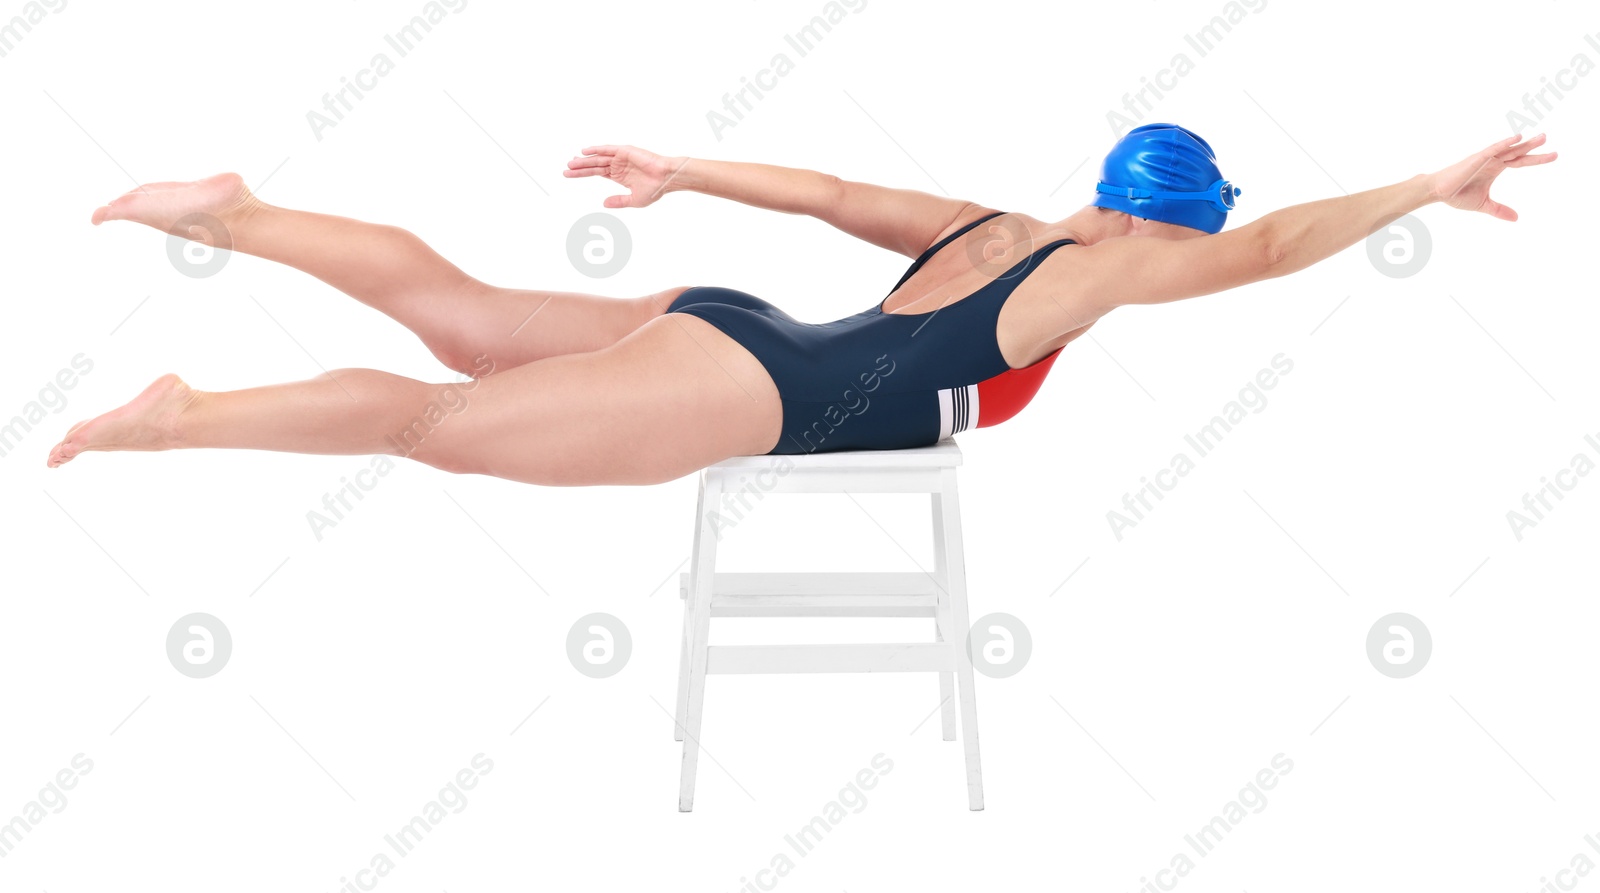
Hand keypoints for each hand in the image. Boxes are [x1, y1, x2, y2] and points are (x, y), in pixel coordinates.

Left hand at [563, 145, 685, 208]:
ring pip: (598, 158)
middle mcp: (618, 165)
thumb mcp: (634, 200)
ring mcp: (621, 158)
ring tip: (571, 162)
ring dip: (585, 160)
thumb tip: (603, 204)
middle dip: (579, 167)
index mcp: (619, 176)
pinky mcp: (626, 151)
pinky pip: (608, 149)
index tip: (569, 175)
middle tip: (566, 168)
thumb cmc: (655, 189)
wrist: (667, 179)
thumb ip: (618, 201)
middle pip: (594, 166)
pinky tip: (585, 151)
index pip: (596, 174)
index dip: (582, 174)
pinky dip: (597, 149)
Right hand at [1428, 133, 1556, 220]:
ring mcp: (1485, 158)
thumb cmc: (1457, 195)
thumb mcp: (1483, 204)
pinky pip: (1493, 149)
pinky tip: (1516, 138)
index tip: (1553, 156)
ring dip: (1525, 143)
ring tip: (1542, 137)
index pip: (1520, 161)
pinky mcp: (1476, 159)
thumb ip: (1499, 209)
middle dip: (1534, 147)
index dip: (1537, 159)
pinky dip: (1504, 144)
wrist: (1437, 192)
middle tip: (1549, 140)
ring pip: (1509, 149)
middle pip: (1518, 152)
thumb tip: (1517, 218)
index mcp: (1495, 168)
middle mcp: (1493, 161)